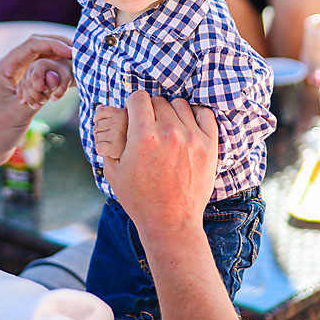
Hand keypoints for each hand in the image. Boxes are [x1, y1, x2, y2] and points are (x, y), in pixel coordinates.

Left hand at [0, 35, 71, 165]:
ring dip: (56, 65)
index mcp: (4, 67)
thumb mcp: (19, 111)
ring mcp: (16, 77)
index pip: (32, 45)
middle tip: (79, 54)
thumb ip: (39, 92)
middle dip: (59, 48)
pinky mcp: (22, 88)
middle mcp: (10, 68)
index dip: (54, 44)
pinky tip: (64, 85)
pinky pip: (41, 75)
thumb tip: (57, 77)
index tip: (72, 52)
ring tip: (70, 77)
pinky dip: (53, 77)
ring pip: (41, 60)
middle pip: (38, 47)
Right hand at [17, 58, 73, 109]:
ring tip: (37, 106)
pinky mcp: (24, 79)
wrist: (60, 72)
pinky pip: (20, 88)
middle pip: (28, 84)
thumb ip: (62, 88)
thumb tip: (53, 99)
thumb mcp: (67, 80)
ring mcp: (27, 73)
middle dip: (35, 95)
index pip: (35, 77)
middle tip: (44, 102)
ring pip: (23, 87)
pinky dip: (22, 96)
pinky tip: (25, 103)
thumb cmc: (64, 75)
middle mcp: (32, 67)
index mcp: (41, 64)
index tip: (47, 90)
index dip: (40, 87)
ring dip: (29, 99)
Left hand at [93, 104, 126, 159]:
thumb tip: (98, 107)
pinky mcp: (115, 148)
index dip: (98, 119)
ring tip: (113, 144)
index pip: (99, 112)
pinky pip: (99, 148)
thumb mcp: (124, 120)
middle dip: (100, 132)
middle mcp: (120, 121)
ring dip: (101, 142)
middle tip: (112, 138)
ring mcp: (117, 134)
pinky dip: (102, 151)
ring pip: (97, 137)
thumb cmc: (130, 135)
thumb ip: (111, 112)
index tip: (107, 125)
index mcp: (121, 113)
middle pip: (96, 126)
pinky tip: (111, 151)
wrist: (142, 152)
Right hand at [103, 92, 217, 248]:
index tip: (133, 115)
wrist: (171, 222)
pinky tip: (186, 126)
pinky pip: (204, 113)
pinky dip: (195, 115)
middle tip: (148, 128)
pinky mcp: (209, 146)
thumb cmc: (139, 198)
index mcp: (143, 136)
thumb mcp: (114, 169)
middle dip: (150, 110)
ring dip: (171, 112)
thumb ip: (110, 139)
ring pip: (180, 104)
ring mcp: (192, 137)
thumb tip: (113, 116)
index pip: (138, 97)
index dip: (132, 105)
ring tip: (167, 130)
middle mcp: (169, 132)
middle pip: (158, 100)